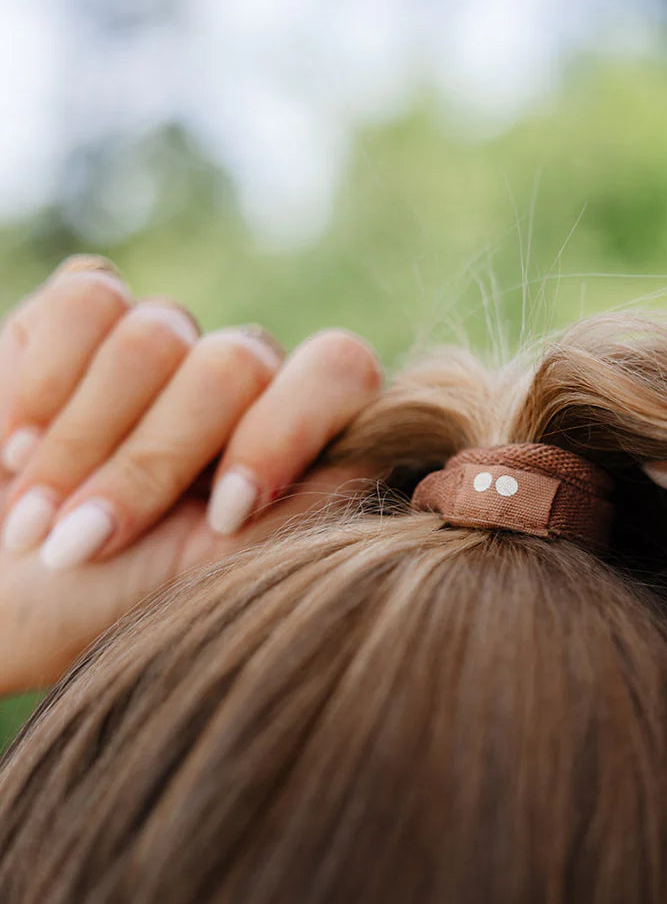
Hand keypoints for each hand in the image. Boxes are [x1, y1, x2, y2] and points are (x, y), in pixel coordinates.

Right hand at [0, 256, 381, 694]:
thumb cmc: (96, 605)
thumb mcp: (210, 577)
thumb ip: (303, 510)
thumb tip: (392, 456)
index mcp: (287, 440)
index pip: (340, 369)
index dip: (284, 431)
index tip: (221, 516)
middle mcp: (239, 384)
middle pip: (238, 360)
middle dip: (153, 461)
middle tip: (89, 543)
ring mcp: (164, 343)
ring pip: (158, 331)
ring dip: (83, 441)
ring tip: (38, 517)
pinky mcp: (81, 316)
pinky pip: (87, 298)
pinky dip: (39, 381)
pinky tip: (13, 450)